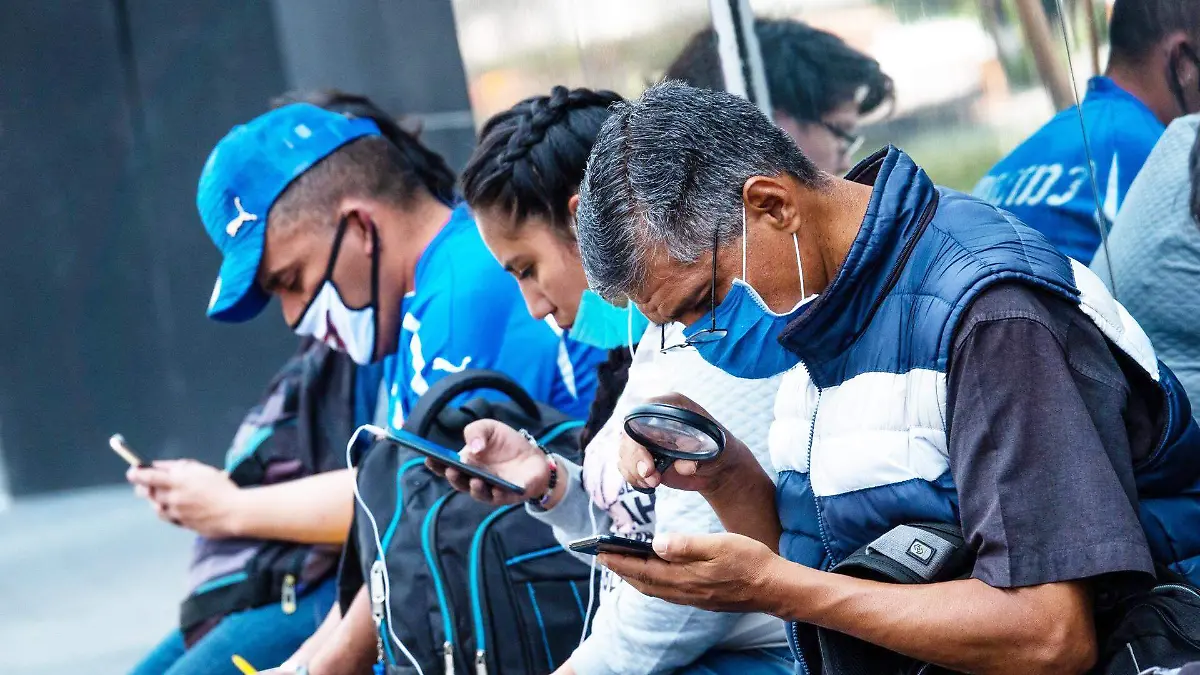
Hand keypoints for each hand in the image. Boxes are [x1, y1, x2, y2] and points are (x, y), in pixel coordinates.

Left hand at [126, 459, 244, 537]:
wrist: (234, 512)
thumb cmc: (221, 487)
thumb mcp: (201, 470)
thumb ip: (178, 466)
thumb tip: (158, 466)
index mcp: (178, 482)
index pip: (148, 477)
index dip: (137, 474)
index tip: (131, 472)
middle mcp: (173, 498)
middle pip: (149, 493)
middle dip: (143, 488)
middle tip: (144, 484)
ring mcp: (176, 513)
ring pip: (156, 507)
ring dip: (155, 500)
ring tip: (161, 495)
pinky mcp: (181, 524)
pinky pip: (167, 517)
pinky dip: (165, 511)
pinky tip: (172, 506)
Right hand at [425, 420, 552, 505]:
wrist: (533, 454)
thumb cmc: (505, 443)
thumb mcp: (490, 428)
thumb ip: (476, 431)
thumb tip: (472, 448)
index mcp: (465, 464)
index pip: (445, 467)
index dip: (435, 464)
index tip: (428, 458)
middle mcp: (474, 480)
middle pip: (459, 482)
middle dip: (454, 477)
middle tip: (451, 469)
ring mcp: (490, 490)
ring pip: (479, 493)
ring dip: (475, 488)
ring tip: (475, 480)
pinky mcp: (509, 496)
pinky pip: (502, 498)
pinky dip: (499, 494)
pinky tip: (497, 488)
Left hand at [599, 532, 786, 613]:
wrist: (775, 588)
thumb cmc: (751, 561)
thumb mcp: (720, 545)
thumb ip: (687, 545)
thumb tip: (656, 544)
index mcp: (686, 577)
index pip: (644, 569)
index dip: (620, 560)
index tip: (600, 551)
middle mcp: (685, 592)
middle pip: (644, 582)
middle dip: (622, 569)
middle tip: (602, 557)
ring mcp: (693, 598)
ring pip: (655, 589)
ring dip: (635, 577)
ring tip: (622, 564)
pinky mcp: (702, 599)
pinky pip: (668, 593)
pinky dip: (653, 583)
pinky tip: (654, 575)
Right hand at [618, 393, 752, 495]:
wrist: (718, 467)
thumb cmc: (719, 449)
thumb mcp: (714, 447)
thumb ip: (697, 453)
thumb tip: (684, 466)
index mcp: (670, 405)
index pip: (642, 414)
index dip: (639, 437)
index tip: (648, 464)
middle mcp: (652, 418)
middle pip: (628, 435)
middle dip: (635, 460)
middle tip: (651, 478)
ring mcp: (645, 437)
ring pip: (624, 452)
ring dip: (634, 472)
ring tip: (654, 483)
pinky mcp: (642, 455)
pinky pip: (626, 465)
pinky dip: (633, 477)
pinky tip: (648, 484)